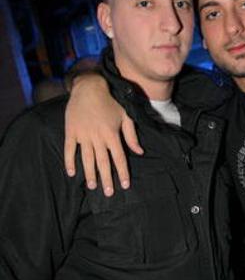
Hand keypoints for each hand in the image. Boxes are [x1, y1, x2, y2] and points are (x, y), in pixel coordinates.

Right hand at [64, 74, 141, 195]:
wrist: (89, 87)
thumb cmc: (110, 101)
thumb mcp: (125, 116)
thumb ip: (131, 135)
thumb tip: (139, 152)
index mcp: (112, 134)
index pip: (118, 158)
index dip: (122, 172)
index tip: (124, 185)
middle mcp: (98, 137)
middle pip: (103, 162)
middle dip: (106, 179)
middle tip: (108, 193)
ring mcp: (83, 135)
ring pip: (87, 159)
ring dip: (90, 174)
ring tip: (93, 186)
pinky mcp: (71, 131)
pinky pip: (70, 149)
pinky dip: (70, 161)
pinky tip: (71, 172)